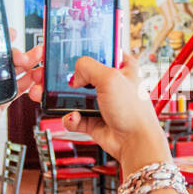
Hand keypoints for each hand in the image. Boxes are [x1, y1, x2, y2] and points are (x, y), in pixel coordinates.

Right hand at [62, 53, 170, 174]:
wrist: (134, 143)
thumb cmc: (134, 112)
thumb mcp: (110, 78)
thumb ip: (88, 67)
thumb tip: (74, 74)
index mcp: (123, 67)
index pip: (102, 51)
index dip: (87, 51)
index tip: (70, 51)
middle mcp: (112, 84)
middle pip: (83, 74)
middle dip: (69, 78)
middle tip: (58, 78)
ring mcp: (102, 102)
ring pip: (75, 96)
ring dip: (64, 99)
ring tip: (59, 99)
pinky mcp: (93, 119)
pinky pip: (74, 115)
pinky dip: (71, 118)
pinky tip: (74, 117)